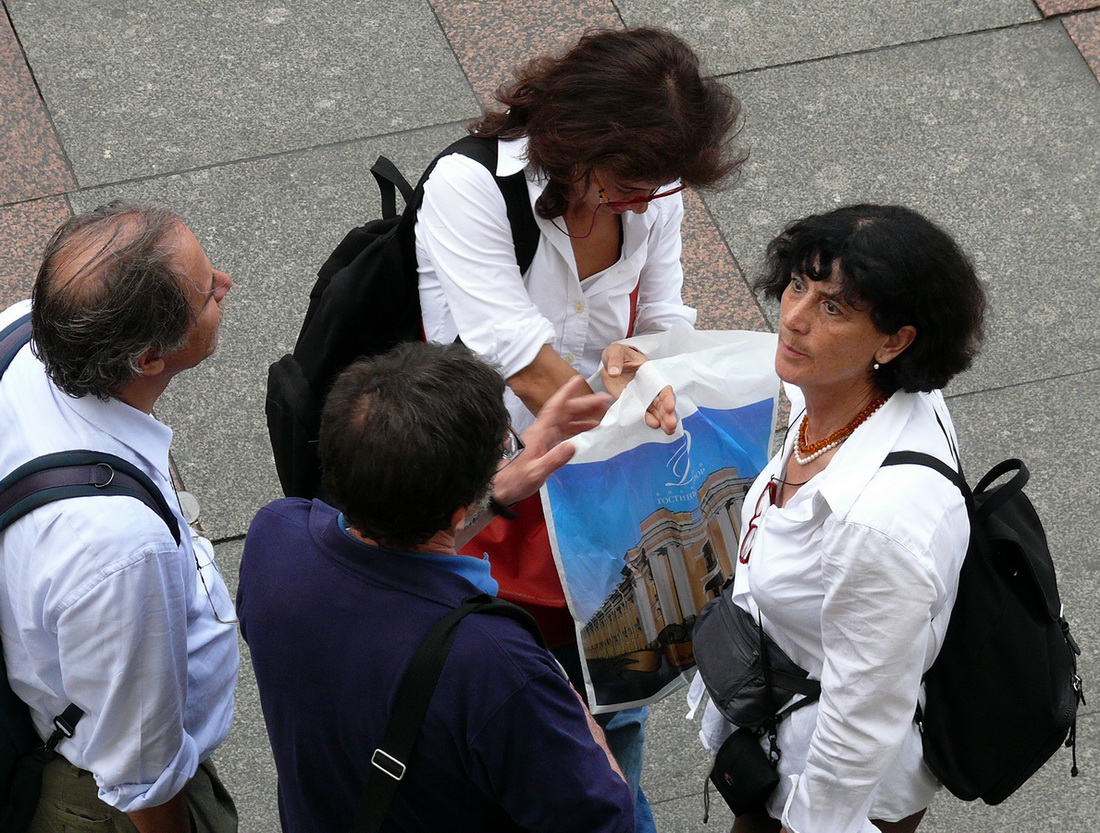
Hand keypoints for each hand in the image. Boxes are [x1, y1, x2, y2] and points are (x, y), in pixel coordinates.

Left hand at [492, 375, 611, 505]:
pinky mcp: (545, 445)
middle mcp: (542, 431)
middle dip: (584, 404)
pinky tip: (589, 430)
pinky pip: (564, 432)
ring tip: (602, 413)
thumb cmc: (516, 480)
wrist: (501, 488)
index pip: (554, 408)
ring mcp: (543, 438)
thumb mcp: (536, 472)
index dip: (566, 392)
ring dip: (583, 415)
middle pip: (564, 412)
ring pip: (566, 421)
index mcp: (539, 433)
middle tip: (604, 400)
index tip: (577, 380)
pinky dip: (577, 428)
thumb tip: (574, 445)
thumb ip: (554, 459)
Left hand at [602, 343, 677, 434]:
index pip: (662, 387)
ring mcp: (641, 397)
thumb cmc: (617, 354)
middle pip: (661, 403)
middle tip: (671, 426)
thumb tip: (613, 373)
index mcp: (650, 374)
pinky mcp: (632, 404)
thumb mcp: (615, 352)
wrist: (609, 363)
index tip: (670, 407)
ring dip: (661, 420)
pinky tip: (653, 426)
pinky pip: (641, 413)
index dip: (667, 397)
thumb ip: (615, 361)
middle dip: (667, 414)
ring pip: (655, 411)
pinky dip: (647, 420)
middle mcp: (649, 388)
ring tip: (668, 431)